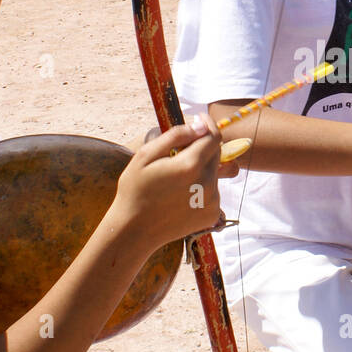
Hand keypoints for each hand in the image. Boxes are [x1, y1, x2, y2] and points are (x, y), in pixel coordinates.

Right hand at [111, 115, 224, 242]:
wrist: (134, 231)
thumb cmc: (135, 190)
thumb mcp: (146, 155)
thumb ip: (175, 135)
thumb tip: (199, 125)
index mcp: (191, 165)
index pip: (214, 136)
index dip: (208, 125)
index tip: (199, 119)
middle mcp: (207, 183)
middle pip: (217, 153)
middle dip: (202, 147)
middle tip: (178, 153)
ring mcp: (212, 201)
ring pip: (214, 173)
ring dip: (201, 168)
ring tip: (176, 179)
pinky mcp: (212, 214)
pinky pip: (213, 192)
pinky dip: (201, 188)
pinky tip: (180, 196)